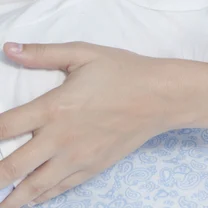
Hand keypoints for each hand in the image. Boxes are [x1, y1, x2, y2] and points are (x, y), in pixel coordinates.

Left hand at [0, 42, 182, 206]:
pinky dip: (38, 198)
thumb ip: (43, 53)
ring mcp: (76, 158)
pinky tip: (28, 200)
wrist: (159, 96)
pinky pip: (57, 190)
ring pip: (32, 188)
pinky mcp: (90, 169)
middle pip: (11, 167)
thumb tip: (9, 48)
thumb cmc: (122, 71)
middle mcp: (60, 138)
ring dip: (9, 199)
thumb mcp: (83, 53)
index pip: (4, 128)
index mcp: (54, 107)